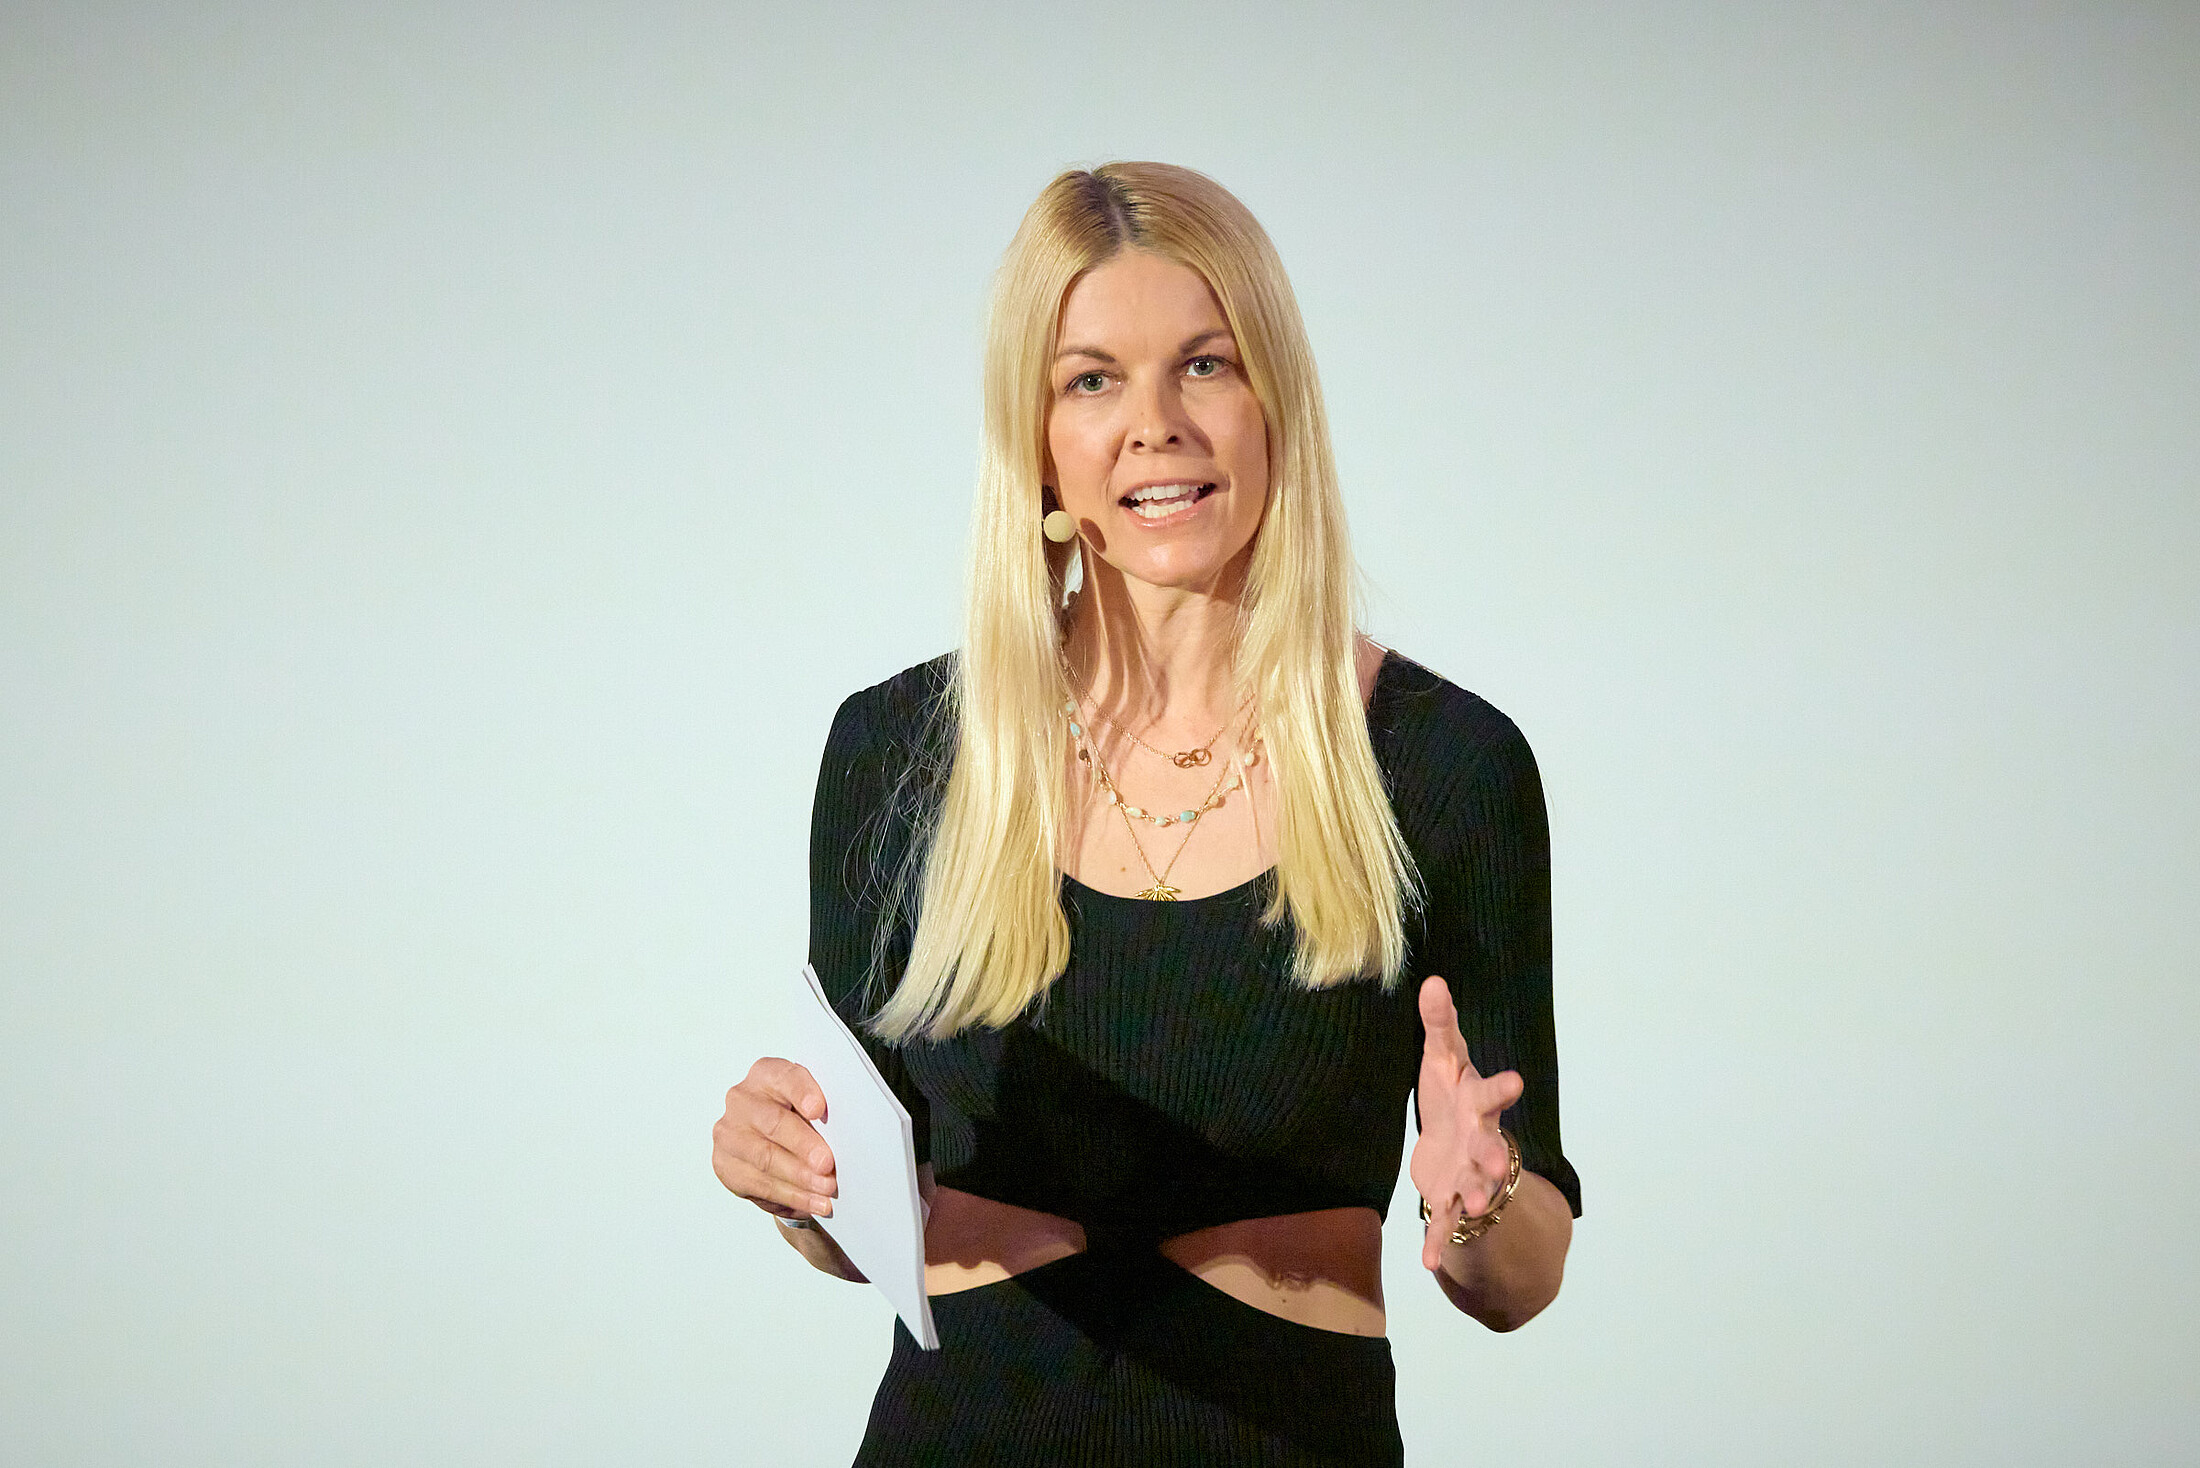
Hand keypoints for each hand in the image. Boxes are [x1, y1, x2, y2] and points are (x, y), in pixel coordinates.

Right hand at [712, 1058, 836, 1219]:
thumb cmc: (798, 1118)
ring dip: (800, 1177)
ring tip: (826, 1189)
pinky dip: (792, 1196)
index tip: (819, 1109)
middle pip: (773, 1122)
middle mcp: (742, 1099)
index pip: (783, 1076)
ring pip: (766, 1157)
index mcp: (766, 1074)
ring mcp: (729, 1132)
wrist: (773, 1145)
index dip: (802, 1091)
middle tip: (827, 1164)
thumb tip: (847, 1134)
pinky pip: (760, 1184)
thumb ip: (821, 1113)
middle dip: (804, 1145)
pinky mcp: (725, 1164)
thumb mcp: (809, 1107)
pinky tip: (813, 1202)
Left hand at [1408, 976, 1523, 1272]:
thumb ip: (1438, 1024)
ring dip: (1474, 1197)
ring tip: (1474, 1207)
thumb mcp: (1442, 1059)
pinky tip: (1427, 1264)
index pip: (1488, 1094)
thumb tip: (1432, 979)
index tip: (1515, 1081)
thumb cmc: (1451, 1097)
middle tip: (1497, 1161)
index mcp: (1475, 1104)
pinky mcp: (1450, 1202)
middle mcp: (1479, 1141)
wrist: (1460, 1151)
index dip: (1500, 1089)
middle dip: (1492, 1154)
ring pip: (1474, 1189)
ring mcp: (1468, 1175)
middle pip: (1489, 1147)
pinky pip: (1445, 1224)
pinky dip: (1436, 1243)